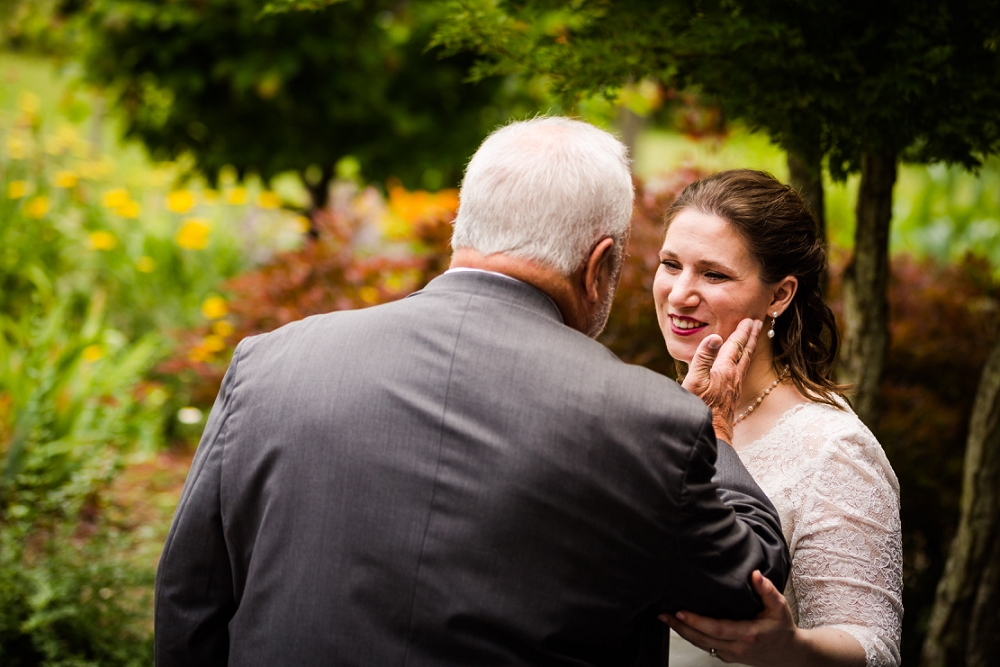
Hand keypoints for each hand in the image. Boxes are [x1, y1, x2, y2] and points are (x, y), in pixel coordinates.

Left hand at [660, 571, 797, 665]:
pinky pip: (706, 647)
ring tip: (666, 618)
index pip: (717, 629)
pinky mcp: (728, 656)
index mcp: (748, 634)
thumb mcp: (779, 607)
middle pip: (703, 639)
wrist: (788, 654)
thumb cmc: (782, 628)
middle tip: (663, 614)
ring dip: (682, 632)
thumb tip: (755, 574)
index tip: (681, 612)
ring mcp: (731, 654)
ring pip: (702, 645)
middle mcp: (737, 647)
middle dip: (681, 627)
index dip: (697, 622)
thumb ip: (767, 590)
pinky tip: (682, 626)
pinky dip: (692, 636)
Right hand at [681, 319, 761, 441]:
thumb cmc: (699, 407)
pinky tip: (741, 363)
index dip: (741, 332)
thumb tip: (715, 337)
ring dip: (750, 347)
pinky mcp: (733, 395)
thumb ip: (704, 358)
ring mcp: (735, 386)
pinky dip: (744, 360)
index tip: (749, 320)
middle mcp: (734, 376)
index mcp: (725, 369)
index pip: (735, 346)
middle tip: (758, 324)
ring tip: (754, 338)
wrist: (711, 432)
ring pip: (745, 362)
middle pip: (745, 352)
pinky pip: (742, 371)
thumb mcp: (695, 380)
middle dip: (751, 337)